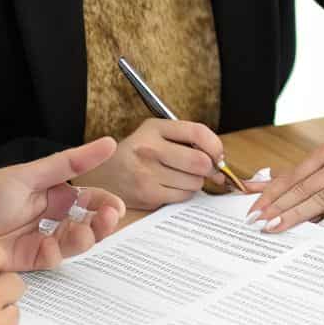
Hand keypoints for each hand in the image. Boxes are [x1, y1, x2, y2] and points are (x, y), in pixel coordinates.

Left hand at [0, 139, 126, 270]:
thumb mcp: (33, 173)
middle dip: (101, 224)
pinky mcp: (31, 259)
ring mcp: (43, 239)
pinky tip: (50, 245)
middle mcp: (53, 218)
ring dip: (84, 238)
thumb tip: (107, 144)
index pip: (90, 200)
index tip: (115, 207)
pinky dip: (57, 253)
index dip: (106, 204)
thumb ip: (72, 162)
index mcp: (57, 195)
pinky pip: (53, 259)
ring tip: (83, 233)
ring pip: (75, 242)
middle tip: (107, 221)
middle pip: (89, 223)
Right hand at [76, 119, 230, 210]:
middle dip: (208, 169)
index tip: (218, 155)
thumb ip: (187, 141)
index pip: (198, 132)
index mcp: (154, 128)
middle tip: (204, 170)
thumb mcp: (155, 135)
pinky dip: (183, 193)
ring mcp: (147, 173)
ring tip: (179, 177)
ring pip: (195, 182)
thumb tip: (221, 164)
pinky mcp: (148, 195)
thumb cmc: (135, 155)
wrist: (102, 176)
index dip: (216, 146)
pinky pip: (183, 196)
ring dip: (195, 182)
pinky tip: (170, 187)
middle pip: (200, 162)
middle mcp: (149, 148)